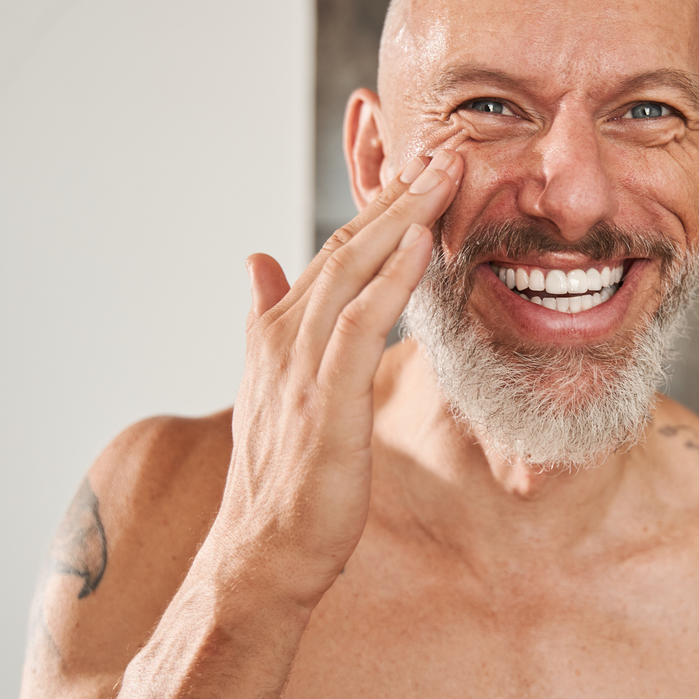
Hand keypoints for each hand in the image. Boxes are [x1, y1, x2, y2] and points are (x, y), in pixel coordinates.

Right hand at [201, 150, 462, 608]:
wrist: (262, 551)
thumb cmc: (280, 475)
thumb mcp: (273, 387)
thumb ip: (267, 319)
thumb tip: (256, 260)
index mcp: (279, 331)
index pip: (335, 252)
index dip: (378, 207)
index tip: (419, 167)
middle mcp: (286, 336)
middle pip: (346, 246)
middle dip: (396, 194)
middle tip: (442, 147)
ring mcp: (302, 365)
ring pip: (353, 270)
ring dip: (400, 217)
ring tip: (442, 171)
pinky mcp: (326, 399)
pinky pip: (362, 323)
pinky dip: (390, 277)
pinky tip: (421, 242)